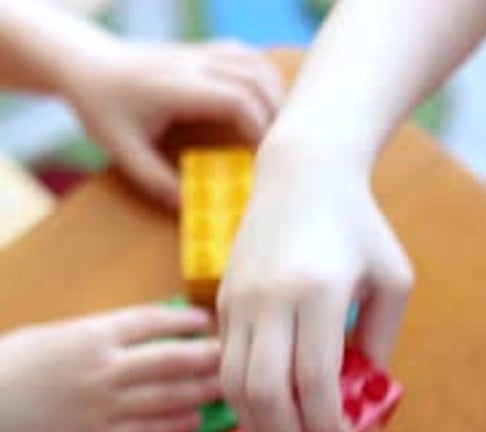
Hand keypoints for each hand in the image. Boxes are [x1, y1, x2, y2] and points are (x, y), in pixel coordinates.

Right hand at [0, 304, 220, 431]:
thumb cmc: (16, 364)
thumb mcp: (59, 334)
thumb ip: (102, 334)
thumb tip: (145, 335)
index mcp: (94, 334)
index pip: (153, 322)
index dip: (185, 322)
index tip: (205, 324)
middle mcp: (106, 368)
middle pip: (172, 360)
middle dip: (207, 358)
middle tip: (232, 357)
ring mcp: (107, 406)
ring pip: (169, 397)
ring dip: (202, 392)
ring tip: (225, 388)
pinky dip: (177, 424)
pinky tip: (195, 419)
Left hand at [66, 39, 282, 207]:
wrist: (85, 65)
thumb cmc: (102, 110)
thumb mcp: (123, 153)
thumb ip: (156, 182)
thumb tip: (189, 208)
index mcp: (177, 87)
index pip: (236, 98)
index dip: (259, 127)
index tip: (264, 158)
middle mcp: (193, 63)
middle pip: (254, 77)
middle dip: (276, 113)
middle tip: (282, 149)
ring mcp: (199, 52)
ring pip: (255, 61)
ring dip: (274, 92)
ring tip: (280, 128)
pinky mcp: (201, 50)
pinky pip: (245, 55)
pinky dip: (262, 77)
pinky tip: (263, 102)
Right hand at [218, 133, 412, 431]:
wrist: (301, 176)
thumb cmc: (356, 226)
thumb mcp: (391, 279)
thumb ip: (381, 341)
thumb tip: (363, 396)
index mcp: (318, 292)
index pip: (315, 381)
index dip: (328, 426)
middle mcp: (270, 299)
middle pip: (265, 392)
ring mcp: (238, 300)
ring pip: (233, 385)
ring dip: (257, 425)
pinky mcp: (221, 301)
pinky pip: (223, 364)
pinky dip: (239, 398)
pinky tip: (262, 410)